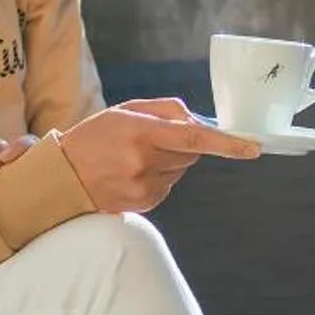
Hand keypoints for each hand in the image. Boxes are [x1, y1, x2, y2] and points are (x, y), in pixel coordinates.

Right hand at [58, 98, 261, 213]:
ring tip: (134, 158)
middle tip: (152, 140)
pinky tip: (132, 174)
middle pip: (191, 154)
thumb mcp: (125, 110)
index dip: (226, 144)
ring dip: (168, 162)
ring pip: (181, 171)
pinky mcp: (145, 204)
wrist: (62, 176)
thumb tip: (199, 122)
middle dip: (183, 145)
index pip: (193, 138)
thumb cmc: (95, 137)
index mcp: (140, 133)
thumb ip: (166, 110)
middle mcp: (143, 163)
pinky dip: (159, 177)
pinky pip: (169, 186)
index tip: (252, 147)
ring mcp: (144, 187)